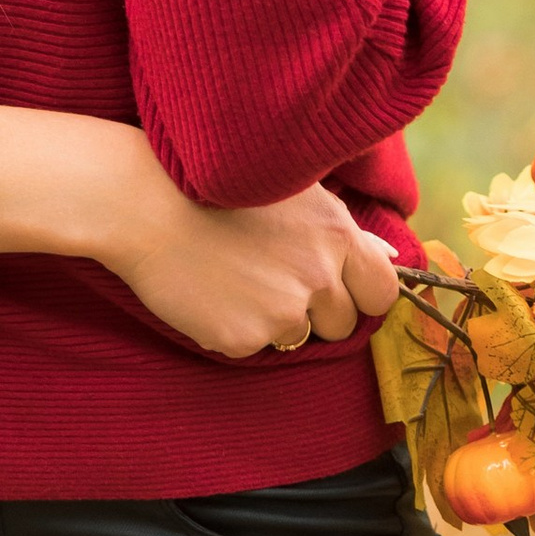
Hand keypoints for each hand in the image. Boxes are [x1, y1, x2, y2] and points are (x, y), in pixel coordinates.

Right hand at [101, 166, 401, 362]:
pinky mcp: (244, 339)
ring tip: (234, 277)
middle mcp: (319, 276)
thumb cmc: (218, 188)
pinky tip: (211, 292)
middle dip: (316, 311)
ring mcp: (282, 312)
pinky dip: (235, 328)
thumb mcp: (293, 193)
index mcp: (337, 235)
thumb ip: (345, 231)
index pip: (382, 292)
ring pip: (297, 338)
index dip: (360, 294)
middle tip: (270, 276)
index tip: (335, 286)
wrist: (143, 203)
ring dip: (274, 320)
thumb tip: (391, 255)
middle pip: (343, 323)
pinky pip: (252, 347)